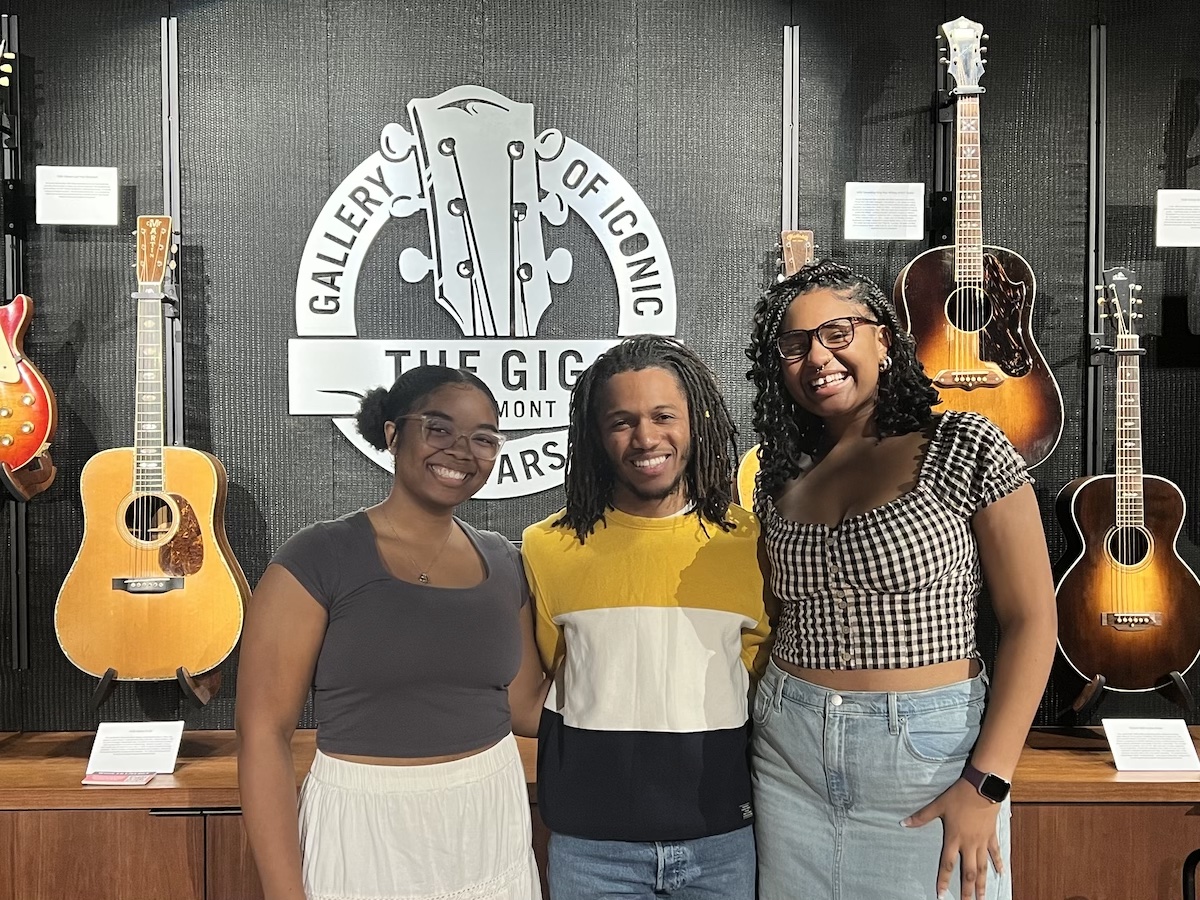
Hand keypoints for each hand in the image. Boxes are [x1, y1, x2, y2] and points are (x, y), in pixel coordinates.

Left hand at [903, 776, 1002, 899]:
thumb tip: (903, 823)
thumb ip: (921, 817)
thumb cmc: (958, 795)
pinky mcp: (992, 835)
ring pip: (983, 867)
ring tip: (983, 898)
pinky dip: (999, 863)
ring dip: (983, 884)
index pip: (947, 864)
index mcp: (954, 838)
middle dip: (967, 890)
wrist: (982, 788)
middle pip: (968, 872)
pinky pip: (995, 853)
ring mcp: (982, 841)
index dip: (944, 880)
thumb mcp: (938, 805)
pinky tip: (1001, 874)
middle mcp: (969, 844)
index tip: (942, 895)